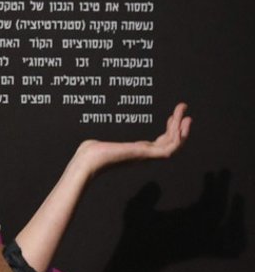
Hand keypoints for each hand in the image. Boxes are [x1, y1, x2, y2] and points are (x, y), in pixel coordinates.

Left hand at [75, 102, 190, 175]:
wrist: (85, 162)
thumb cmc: (88, 155)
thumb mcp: (101, 146)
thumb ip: (103, 145)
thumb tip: (91, 143)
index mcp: (136, 152)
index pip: (159, 143)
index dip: (169, 130)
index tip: (172, 117)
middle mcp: (143, 155)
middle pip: (169, 142)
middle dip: (179, 126)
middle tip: (183, 109)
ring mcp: (145, 156)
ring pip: (172, 145)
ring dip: (182, 130)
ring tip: (185, 114)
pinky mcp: (143, 155)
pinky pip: (168, 150)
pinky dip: (177, 139)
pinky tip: (179, 126)